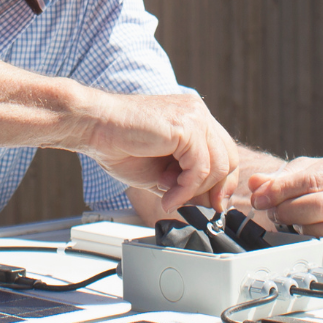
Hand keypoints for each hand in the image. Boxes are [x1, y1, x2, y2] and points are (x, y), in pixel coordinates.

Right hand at [69, 91, 243, 212]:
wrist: (93, 125)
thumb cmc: (119, 145)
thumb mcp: (162, 172)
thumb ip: (186, 183)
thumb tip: (211, 204)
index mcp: (194, 119)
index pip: (225, 152)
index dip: (223, 182)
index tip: (215, 204)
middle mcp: (198, 113)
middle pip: (229, 158)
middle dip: (217, 189)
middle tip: (201, 208)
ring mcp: (195, 117)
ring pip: (218, 166)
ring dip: (194, 191)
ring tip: (168, 196)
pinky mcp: (187, 127)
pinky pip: (199, 168)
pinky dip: (185, 189)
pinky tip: (167, 193)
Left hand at [244, 155, 322, 272]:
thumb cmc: (319, 192)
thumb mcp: (298, 175)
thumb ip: (275, 179)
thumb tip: (257, 184)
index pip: (314, 180)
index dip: (281, 190)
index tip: (260, 199)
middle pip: (322, 206)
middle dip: (290, 211)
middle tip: (277, 214)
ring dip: (307, 233)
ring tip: (297, 228)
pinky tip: (315, 247)